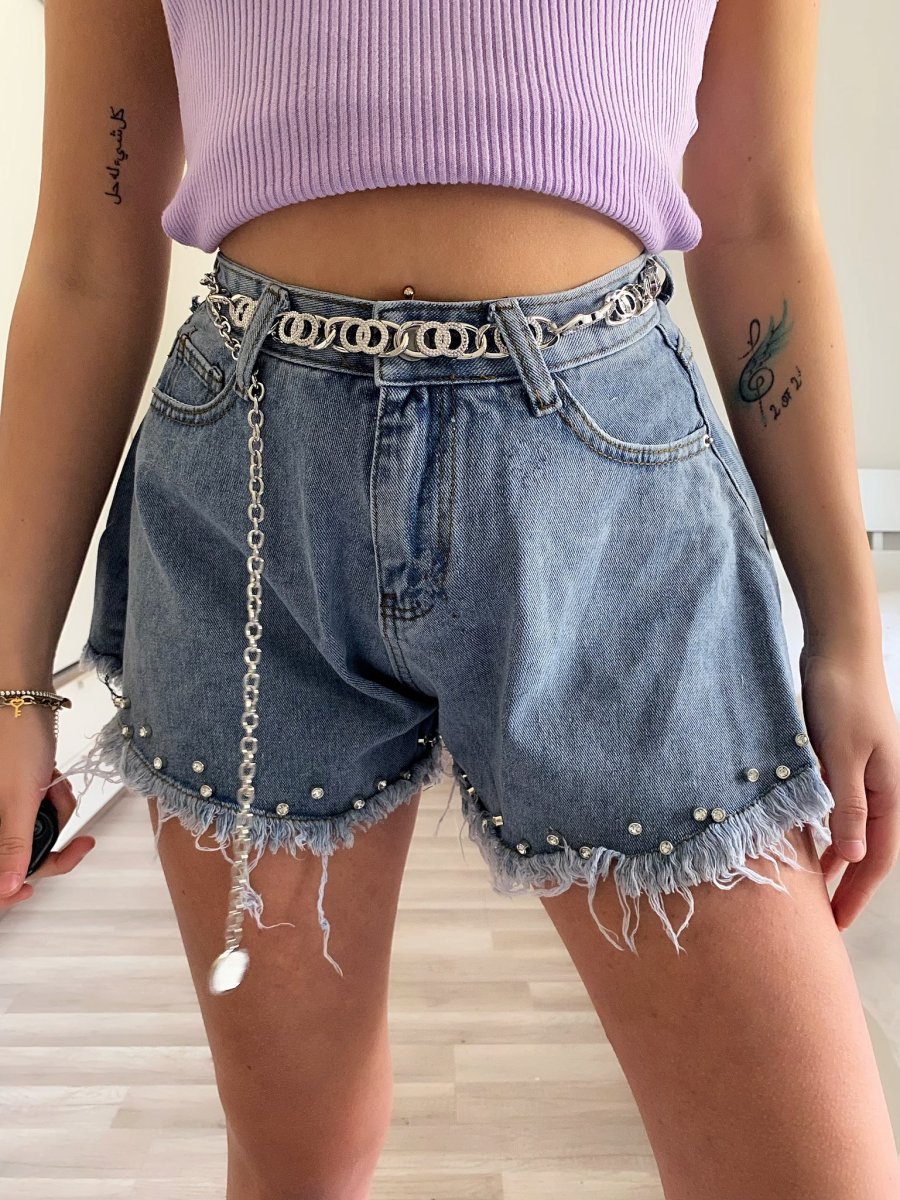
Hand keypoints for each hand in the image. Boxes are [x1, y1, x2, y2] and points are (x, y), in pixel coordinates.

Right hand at [0, 706, 95, 910]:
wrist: (28, 698)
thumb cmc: (16, 736)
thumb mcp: (18, 797)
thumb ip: (13, 845)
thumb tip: (7, 888)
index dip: (10, 890)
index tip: (34, 887)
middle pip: (19, 856)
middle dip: (50, 838)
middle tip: (73, 833)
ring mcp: (4, 805)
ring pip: (36, 832)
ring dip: (55, 812)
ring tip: (54, 786)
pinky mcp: (18, 793)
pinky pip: (41, 811)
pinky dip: (54, 798)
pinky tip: (54, 778)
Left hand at [799, 644, 899, 931]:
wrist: (838, 647)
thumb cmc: (842, 697)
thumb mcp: (842, 756)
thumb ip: (849, 806)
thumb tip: (855, 857)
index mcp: (891, 791)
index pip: (876, 857)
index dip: (855, 892)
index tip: (834, 925)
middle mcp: (881, 786)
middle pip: (865, 848)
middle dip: (844, 883)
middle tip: (816, 918)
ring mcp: (862, 772)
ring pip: (847, 826)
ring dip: (829, 856)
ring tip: (804, 888)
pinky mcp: (840, 757)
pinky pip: (833, 804)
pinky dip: (819, 825)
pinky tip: (798, 839)